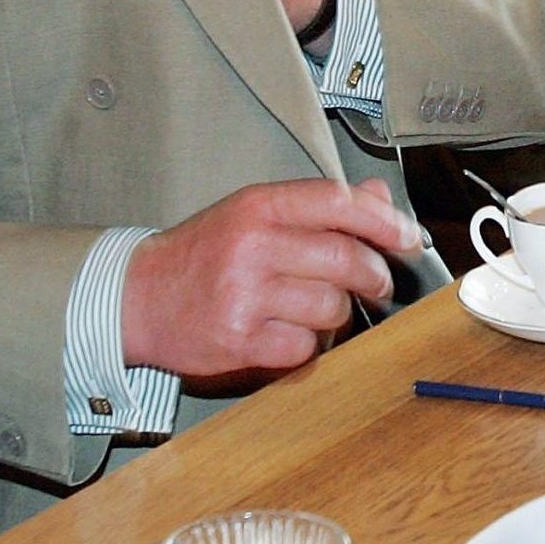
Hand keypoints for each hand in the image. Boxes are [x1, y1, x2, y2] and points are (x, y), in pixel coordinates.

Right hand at [122, 178, 424, 378]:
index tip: (407, 238)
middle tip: (378, 283)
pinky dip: (310, 344)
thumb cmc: (203, 254)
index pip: (339, 202)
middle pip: (347, 259)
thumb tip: (380, 196)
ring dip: (339, 313)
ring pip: (332, 307)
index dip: (385, 220)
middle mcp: (252, 246)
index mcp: (259, 206)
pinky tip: (291, 333)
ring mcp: (245, 295)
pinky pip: (305, 346)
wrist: (137, 298)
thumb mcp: (255, 212)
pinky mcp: (239, 340)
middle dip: (376, 275)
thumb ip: (318, 205)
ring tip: (319, 309)